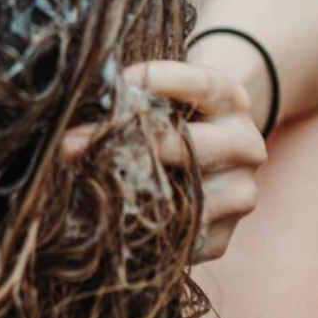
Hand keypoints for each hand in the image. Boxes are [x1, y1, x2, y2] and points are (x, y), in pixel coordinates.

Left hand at [62, 61, 268, 264]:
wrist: (211, 159)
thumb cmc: (172, 118)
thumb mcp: (164, 96)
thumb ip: (133, 99)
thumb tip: (77, 116)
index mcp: (232, 100)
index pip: (201, 84)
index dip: (157, 80)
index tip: (115, 84)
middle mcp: (247, 145)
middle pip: (188, 146)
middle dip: (125, 144)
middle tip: (70, 145)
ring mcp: (240, 193)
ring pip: (185, 196)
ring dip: (127, 191)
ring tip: (81, 184)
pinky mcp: (223, 236)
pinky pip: (177, 236)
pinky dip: (140, 229)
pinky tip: (105, 218)